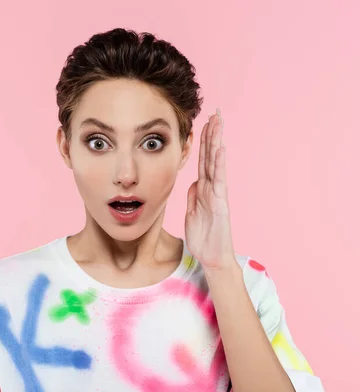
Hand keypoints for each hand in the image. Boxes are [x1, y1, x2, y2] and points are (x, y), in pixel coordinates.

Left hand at [185, 109, 236, 271]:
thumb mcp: (192, 213)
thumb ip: (193, 197)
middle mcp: (212, 188)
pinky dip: (220, 164)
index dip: (202, 142)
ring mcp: (218, 194)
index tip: (203, 124)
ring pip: (216, 163)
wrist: (212, 257)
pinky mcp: (220, 203)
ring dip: (217, 142)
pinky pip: (219, 180)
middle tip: (215, 113)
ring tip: (218, 123)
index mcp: (203, 189)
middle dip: (213, 135)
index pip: (203, 161)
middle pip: (211, 156)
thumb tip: (193, 182)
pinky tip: (221, 148)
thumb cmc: (203, 237)